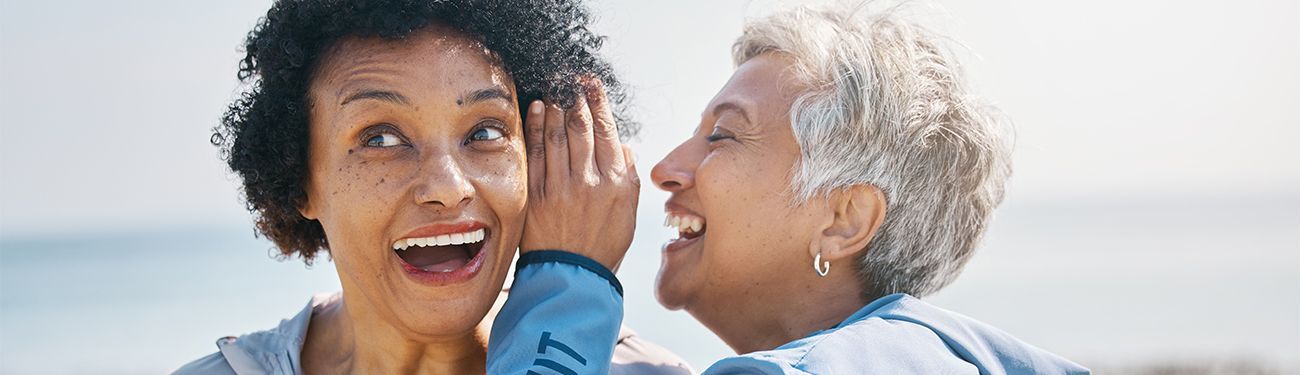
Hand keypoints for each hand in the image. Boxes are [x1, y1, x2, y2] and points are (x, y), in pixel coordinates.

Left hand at [521, 77, 639, 269]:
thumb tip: (622, 145)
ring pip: (556, 134)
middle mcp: (589, 181)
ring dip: (554, 105)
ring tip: (554, 88)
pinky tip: (535, 109)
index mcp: (615, 182)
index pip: (606, 131)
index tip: (592, 83)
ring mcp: (560, 187)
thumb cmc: (604, 242)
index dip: (598, 102)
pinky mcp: (536, 195)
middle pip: (580, 126)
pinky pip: (535, 153)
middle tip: (570, 77)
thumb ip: (627, 174)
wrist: (574, 275)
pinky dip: (535, 127)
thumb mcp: (628, 210)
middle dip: (575, 96)